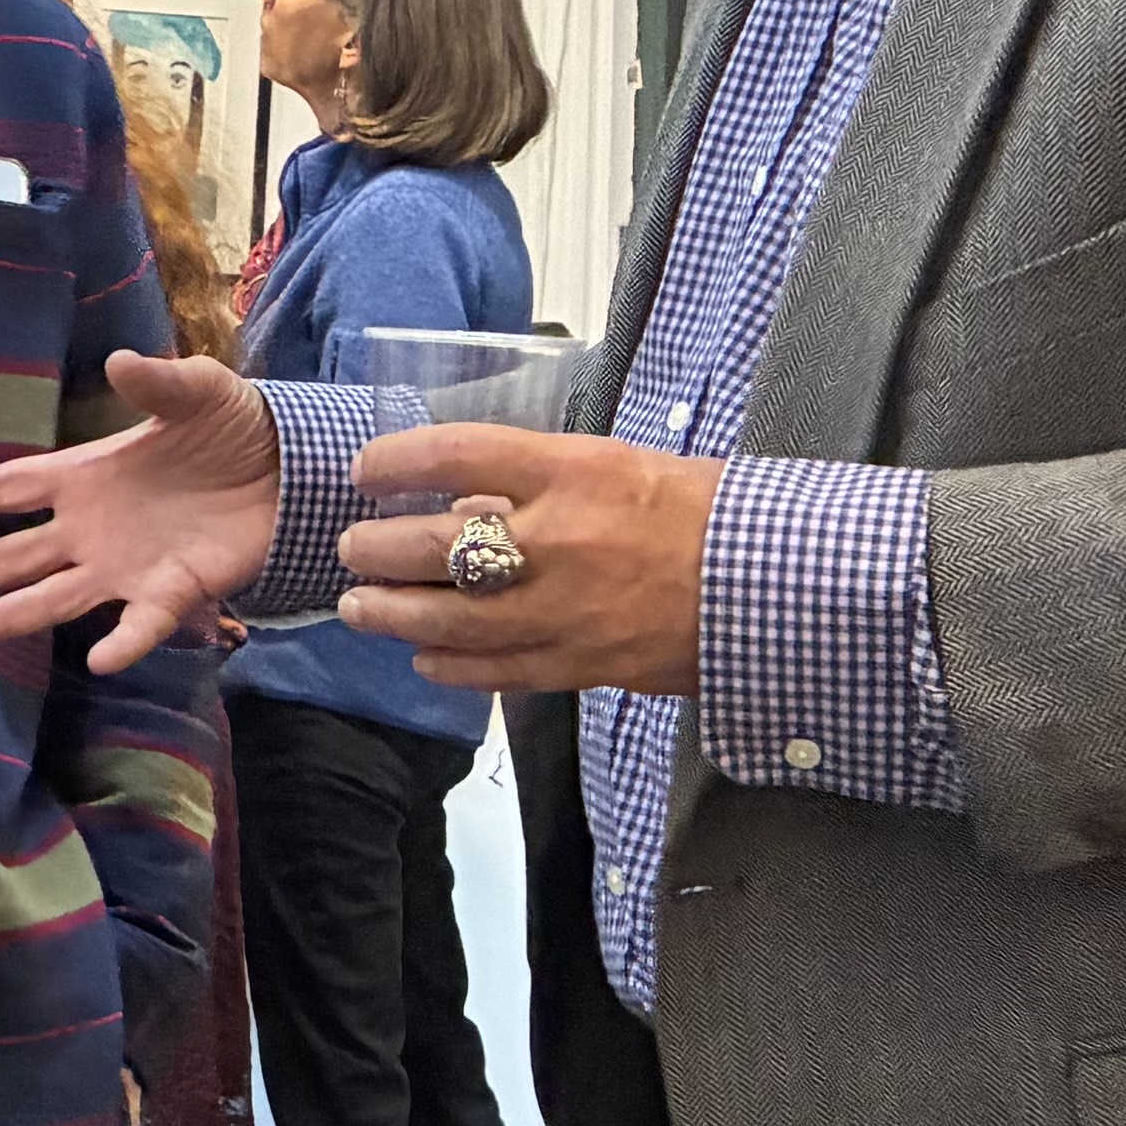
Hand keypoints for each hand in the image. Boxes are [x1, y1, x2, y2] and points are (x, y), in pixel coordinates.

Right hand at [0, 351, 277, 676]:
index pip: (9, 489)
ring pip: (55, 596)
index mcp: (85, 477)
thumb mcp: (200, 392)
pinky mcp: (172, 590)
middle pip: (15, 554)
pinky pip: (141, 622)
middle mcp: (91, 529)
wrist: (291, 469)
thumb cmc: (232, 427)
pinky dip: (124, 640)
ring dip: (11, 614)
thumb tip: (120, 362)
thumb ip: (159, 382)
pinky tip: (99, 661)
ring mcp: (126, 565)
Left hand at [335, 422, 721, 696]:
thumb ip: (543, 481)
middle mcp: (560, 541)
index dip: (396, 461)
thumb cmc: (705, 510)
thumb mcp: (622, 465)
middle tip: (351, 549)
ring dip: (393, 615)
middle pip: (435, 547)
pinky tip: (423, 658)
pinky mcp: (581, 665)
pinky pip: (494, 671)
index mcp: (574, 472)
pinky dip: (449, 666)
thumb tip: (468, 496)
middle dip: (378, 550)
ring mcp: (566, 610)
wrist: (773, 582)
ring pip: (450, 620)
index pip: (456, 455)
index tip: (364, 469)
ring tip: (360, 607)